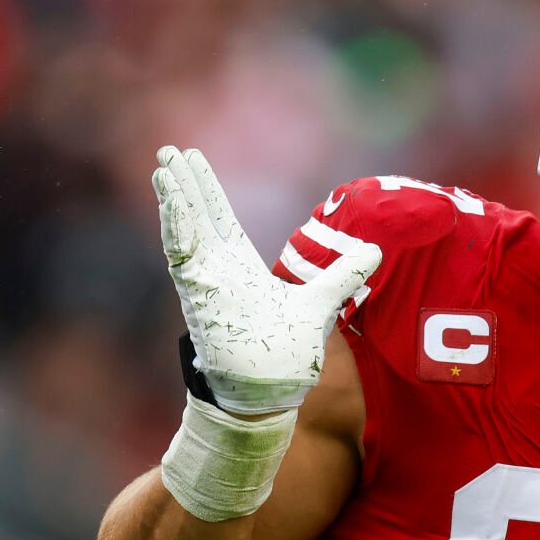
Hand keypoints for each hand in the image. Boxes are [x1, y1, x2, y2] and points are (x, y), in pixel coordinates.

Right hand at [152, 146, 381, 414]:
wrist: (271, 391)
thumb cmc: (286, 354)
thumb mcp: (323, 303)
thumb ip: (344, 274)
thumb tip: (376, 249)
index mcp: (240, 267)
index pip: (220, 218)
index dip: (207, 189)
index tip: (193, 159)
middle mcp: (218, 271)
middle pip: (197, 216)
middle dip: (183, 183)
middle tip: (168, 148)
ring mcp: (205, 283)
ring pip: (184, 231)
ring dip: (174, 198)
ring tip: (163, 165)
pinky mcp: (199, 297)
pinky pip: (183, 257)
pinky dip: (177, 229)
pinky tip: (171, 202)